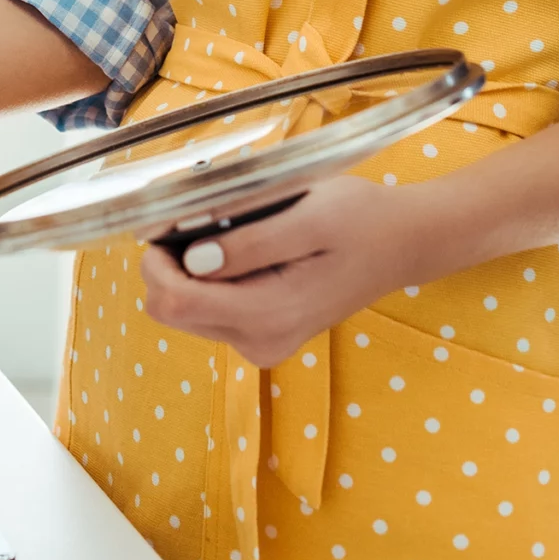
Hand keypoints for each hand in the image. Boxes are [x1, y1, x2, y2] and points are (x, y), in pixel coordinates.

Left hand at [141, 175, 424, 367]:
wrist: (401, 243)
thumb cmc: (359, 220)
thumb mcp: (308, 216)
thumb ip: (250, 242)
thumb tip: (192, 258)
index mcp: (268, 316)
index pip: (174, 303)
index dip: (157, 259)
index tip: (170, 220)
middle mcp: (258, 343)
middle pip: (172, 309)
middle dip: (171, 262)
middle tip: (202, 219)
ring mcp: (261, 344)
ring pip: (186, 310)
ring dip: (191, 267)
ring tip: (230, 230)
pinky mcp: (263, 334)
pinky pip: (210, 308)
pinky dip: (210, 276)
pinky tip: (242, 248)